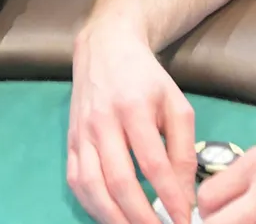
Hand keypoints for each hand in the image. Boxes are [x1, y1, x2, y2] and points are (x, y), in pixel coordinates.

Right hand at [66, 22, 195, 223]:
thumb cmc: (146, 79)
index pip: (153, 164)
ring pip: (92, 186)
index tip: (184, 220)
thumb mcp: (176, 105)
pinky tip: (111, 216)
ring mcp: (81, 132)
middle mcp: (102, 122)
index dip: (169, 198)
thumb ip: (183, 150)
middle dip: (142, 216)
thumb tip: (185, 196)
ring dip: (114, 218)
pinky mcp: (70, 140)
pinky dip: (92, 206)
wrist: (105, 48)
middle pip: (119, 180)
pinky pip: (75, 181)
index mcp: (134, 108)